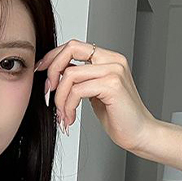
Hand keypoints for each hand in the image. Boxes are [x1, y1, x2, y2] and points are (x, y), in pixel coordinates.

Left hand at [34, 39, 156, 152]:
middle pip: (70, 50)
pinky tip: (71, 118)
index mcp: (108, 58)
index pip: (74, 46)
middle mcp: (112, 60)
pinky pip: (77, 91)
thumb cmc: (119, 117)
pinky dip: (68, 106)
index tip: (42, 71)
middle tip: (48, 94)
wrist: (139, 134)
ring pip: (70, 75)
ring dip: (60, 98)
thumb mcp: (94, 93)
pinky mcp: (112, 85)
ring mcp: (114, 71)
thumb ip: (80, 80)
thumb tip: (56, 74)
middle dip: (52, 71)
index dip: (53, 56)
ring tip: (63, 115)